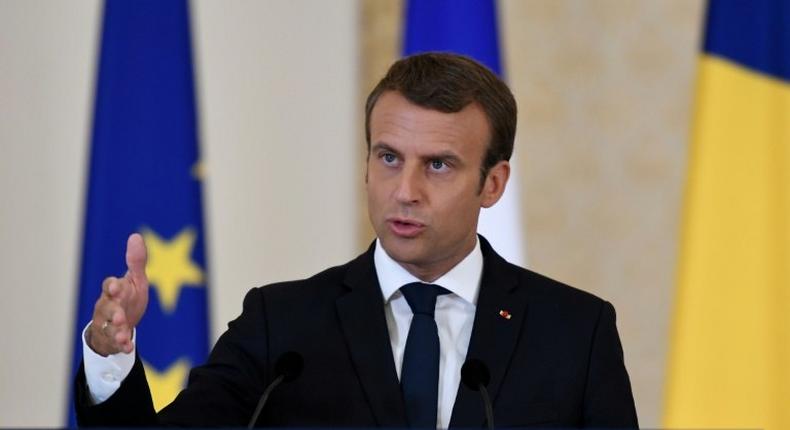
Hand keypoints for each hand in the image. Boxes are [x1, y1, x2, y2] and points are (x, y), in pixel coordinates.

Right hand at [87, 233, 148, 355]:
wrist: (122, 323)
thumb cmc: (128, 298)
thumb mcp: (135, 280)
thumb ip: (136, 262)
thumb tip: (136, 236)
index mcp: (114, 290)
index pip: (109, 285)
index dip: (112, 286)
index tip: (116, 287)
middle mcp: (107, 306)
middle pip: (106, 308)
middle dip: (113, 312)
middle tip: (120, 316)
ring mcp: (108, 323)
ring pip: (108, 326)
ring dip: (116, 330)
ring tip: (123, 335)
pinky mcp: (113, 338)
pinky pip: (115, 342)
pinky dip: (121, 345)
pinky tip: (128, 347)